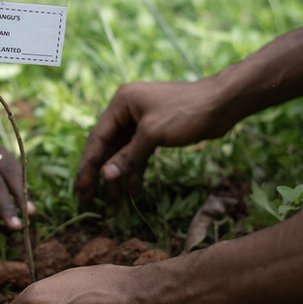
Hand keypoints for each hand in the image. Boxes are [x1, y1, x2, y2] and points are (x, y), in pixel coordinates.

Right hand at [74, 80, 230, 201]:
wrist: (222, 103)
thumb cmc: (186, 112)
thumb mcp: (153, 134)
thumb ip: (128, 157)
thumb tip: (105, 177)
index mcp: (122, 103)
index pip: (99, 137)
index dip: (89, 165)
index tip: (80, 188)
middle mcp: (128, 110)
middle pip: (108, 146)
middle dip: (100, 173)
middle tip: (88, 198)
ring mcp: (142, 121)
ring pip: (124, 152)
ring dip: (119, 174)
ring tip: (113, 200)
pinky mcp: (156, 131)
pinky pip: (140, 153)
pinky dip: (136, 170)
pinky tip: (134, 190)